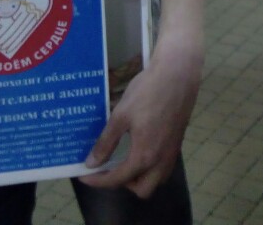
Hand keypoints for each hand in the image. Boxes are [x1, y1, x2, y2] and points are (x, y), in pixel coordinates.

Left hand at [80, 38, 201, 198]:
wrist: (178, 74)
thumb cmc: (147, 92)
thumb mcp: (121, 116)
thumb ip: (106, 142)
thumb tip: (92, 163)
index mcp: (144, 155)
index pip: (118, 179)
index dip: (98, 180)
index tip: (84, 175)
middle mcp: (160, 160)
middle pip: (142, 189)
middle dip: (123, 184)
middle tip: (109, 168)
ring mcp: (172, 152)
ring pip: (156, 180)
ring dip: (140, 177)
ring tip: (125, 160)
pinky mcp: (177, 142)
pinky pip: (164, 167)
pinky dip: (151, 167)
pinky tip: (142, 149)